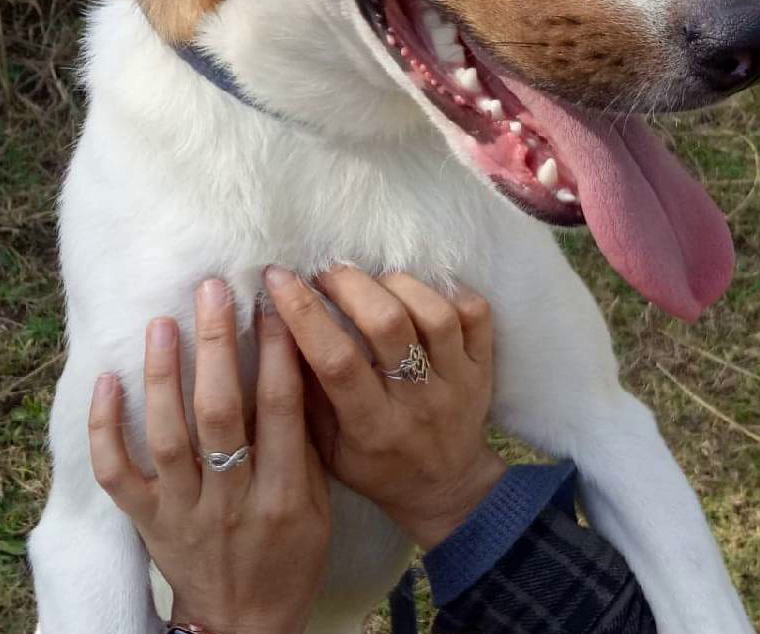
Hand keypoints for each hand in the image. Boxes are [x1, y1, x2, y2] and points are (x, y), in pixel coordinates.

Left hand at [88, 279, 331, 633]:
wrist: (242, 627)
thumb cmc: (289, 558)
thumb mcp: (317, 506)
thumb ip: (303, 442)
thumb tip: (295, 361)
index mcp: (281, 496)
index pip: (280, 409)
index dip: (277, 349)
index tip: (273, 298)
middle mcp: (229, 501)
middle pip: (220, 413)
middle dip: (217, 345)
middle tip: (212, 289)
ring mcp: (181, 512)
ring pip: (167, 437)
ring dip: (163, 375)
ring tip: (162, 322)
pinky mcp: (146, 521)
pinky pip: (117, 474)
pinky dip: (106, 428)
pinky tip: (106, 381)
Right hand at [264, 265, 505, 549]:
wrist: (447, 488)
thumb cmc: (375, 466)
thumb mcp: (327, 448)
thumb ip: (304, 393)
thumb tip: (277, 325)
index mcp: (373, 427)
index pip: (337, 361)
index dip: (304, 313)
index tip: (278, 278)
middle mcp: (418, 402)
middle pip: (388, 324)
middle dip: (350, 285)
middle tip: (326, 272)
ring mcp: (457, 381)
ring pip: (433, 314)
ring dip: (396, 283)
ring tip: (372, 280)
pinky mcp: (482, 365)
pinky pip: (475, 314)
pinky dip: (448, 290)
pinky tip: (419, 289)